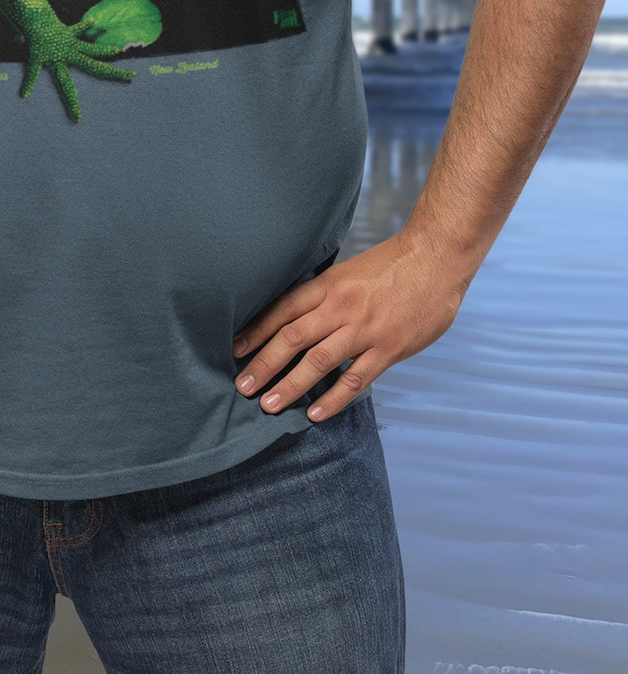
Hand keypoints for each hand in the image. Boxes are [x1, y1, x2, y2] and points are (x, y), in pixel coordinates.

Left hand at [231, 232, 467, 421]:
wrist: (437, 258)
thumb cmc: (393, 265)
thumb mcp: (349, 271)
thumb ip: (326, 295)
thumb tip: (296, 316)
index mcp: (328, 285)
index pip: (283, 310)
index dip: (256, 331)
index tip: (235, 349)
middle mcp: (340, 307)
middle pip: (292, 338)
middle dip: (264, 364)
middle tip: (242, 386)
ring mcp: (364, 330)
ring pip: (318, 361)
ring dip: (290, 385)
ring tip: (268, 405)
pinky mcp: (388, 349)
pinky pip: (355, 379)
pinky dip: (333, 398)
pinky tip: (315, 414)